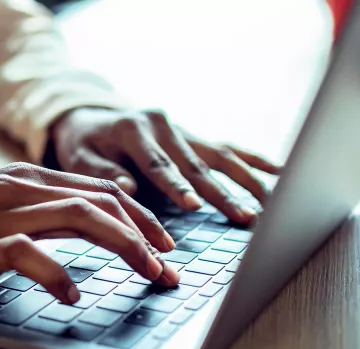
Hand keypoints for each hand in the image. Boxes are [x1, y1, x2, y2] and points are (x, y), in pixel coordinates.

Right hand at [0, 163, 180, 303]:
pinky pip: (30, 255)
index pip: (101, 188)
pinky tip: (74, 294)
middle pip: (103, 200)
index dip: (142, 217)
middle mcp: (20, 188)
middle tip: (173, 268)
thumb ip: (35, 209)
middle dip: (148, 234)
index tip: (166, 245)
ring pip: (79, 219)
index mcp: (26, 177)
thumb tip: (84, 225)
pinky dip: (59, 273)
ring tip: (149, 275)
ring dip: (124, 248)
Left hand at [50, 107, 281, 223]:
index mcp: (134, 129)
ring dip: (246, 181)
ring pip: (220, 155)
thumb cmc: (84, 145)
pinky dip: (253, 160)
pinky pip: (228, 148)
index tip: (194, 205)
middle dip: (221, 193)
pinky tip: (280, 172)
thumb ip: (102, 171)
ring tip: (269, 204)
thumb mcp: (78, 158)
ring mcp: (183, 129)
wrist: (91, 120)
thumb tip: (129, 187)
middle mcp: (164, 125)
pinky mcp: (195, 137)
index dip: (177, 186)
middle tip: (244, 216)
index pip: (158, 163)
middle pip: (196, 164)